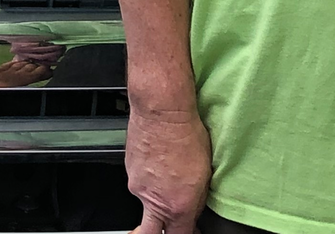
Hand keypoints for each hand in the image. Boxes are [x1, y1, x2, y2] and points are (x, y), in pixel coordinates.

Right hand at [126, 106, 210, 233]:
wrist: (161, 112)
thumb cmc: (185, 136)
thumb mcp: (205, 175)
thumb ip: (196, 201)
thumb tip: (192, 211)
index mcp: (178, 206)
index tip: (190, 229)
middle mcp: (153, 200)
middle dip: (157, 232)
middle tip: (165, 227)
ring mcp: (138, 186)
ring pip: (145, 203)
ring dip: (155, 199)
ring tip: (168, 178)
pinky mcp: (129, 171)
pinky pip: (139, 183)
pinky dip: (149, 179)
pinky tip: (159, 164)